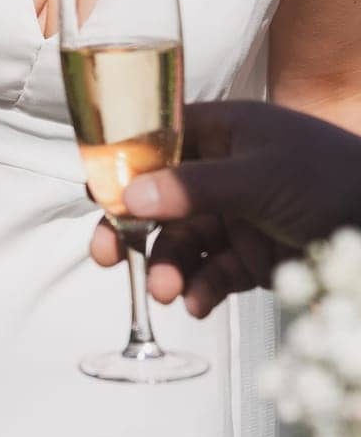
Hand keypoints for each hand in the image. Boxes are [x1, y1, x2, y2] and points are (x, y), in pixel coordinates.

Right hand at [89, 101, 360, 317]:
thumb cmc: (338, 180)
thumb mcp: (261, 177)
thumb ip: (193, 187)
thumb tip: (129, 196)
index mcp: (222, 132)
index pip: (154, 143)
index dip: (121, 169)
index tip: (98, 198)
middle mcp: (223, 171)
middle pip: (157, 200)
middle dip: (133, 231)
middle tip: (109, 256)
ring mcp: (238, 214)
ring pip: (182, 242)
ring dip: (168, 267)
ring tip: (168, 292)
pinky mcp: (255, 255)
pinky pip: (212, 272)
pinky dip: (200, 289)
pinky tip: (198, 304)